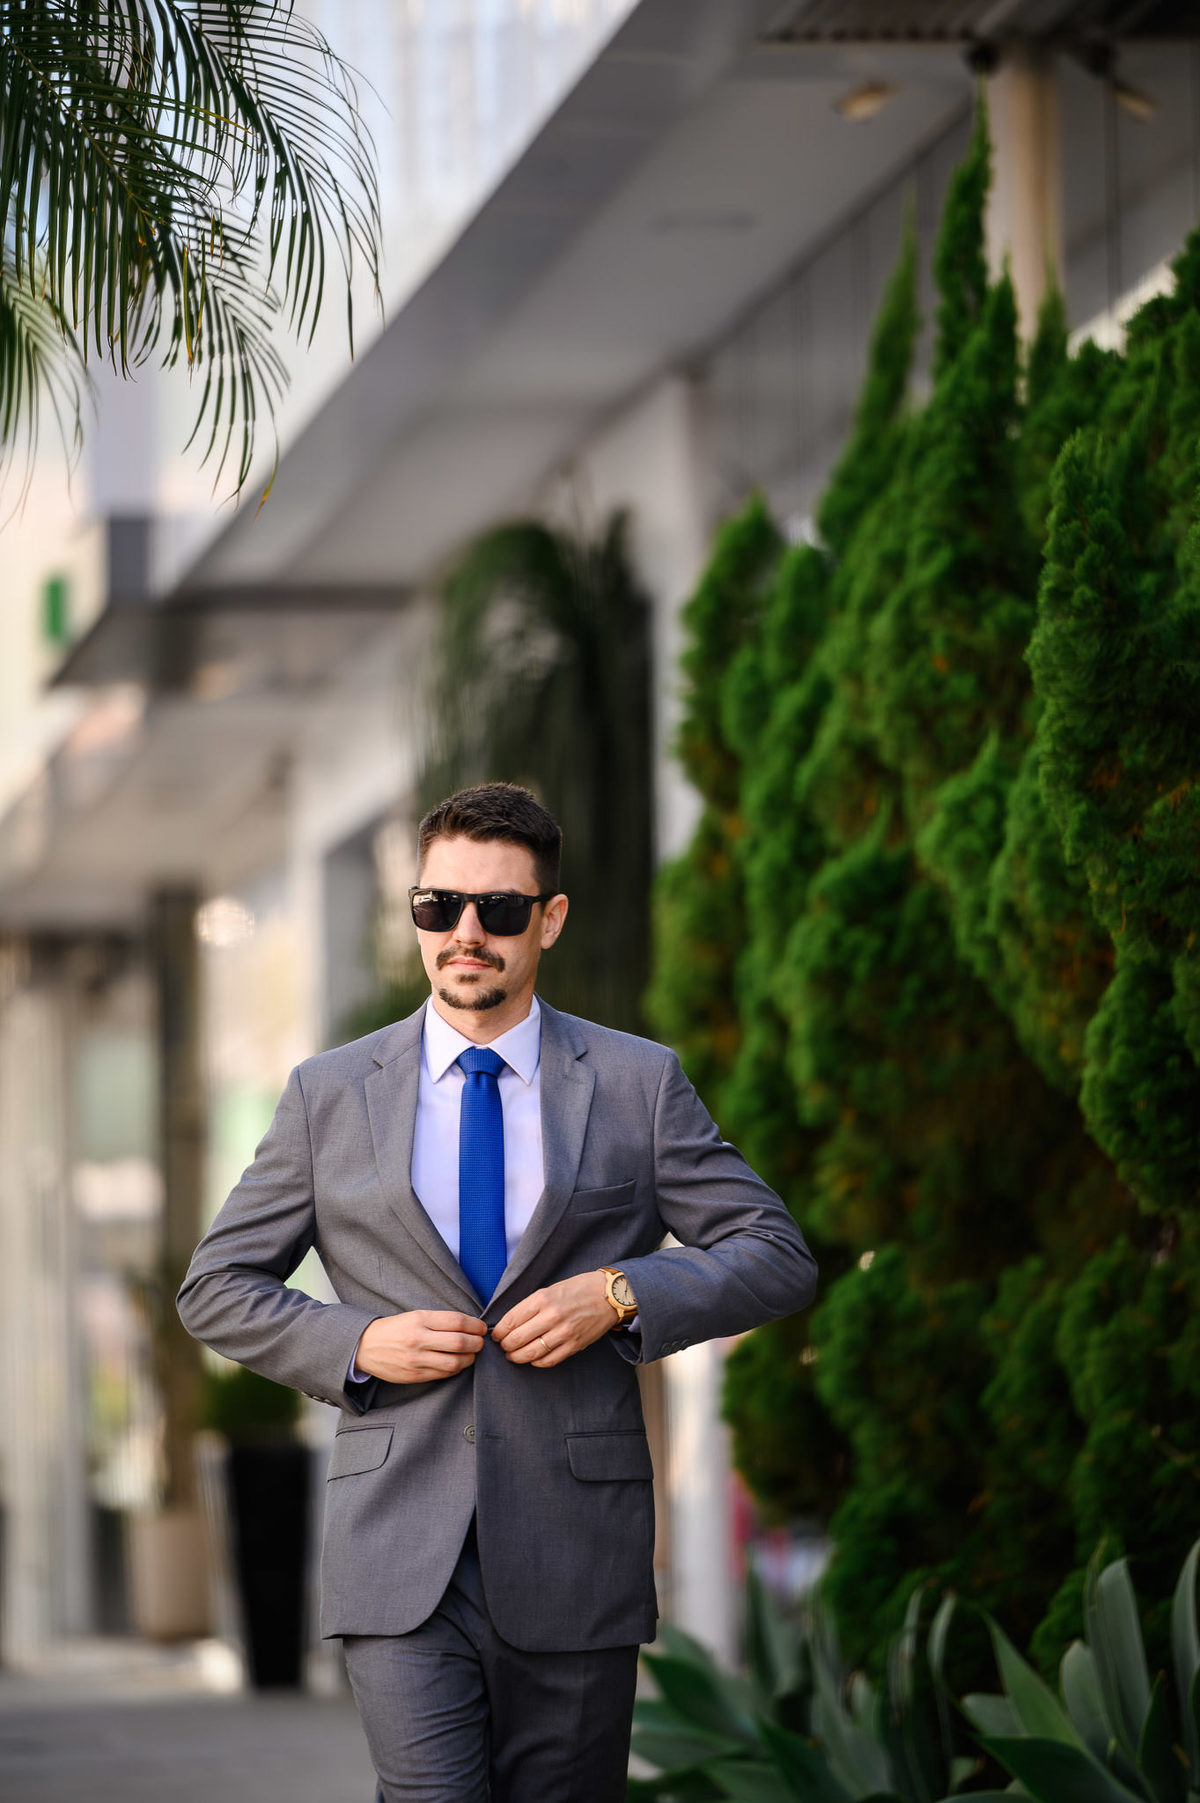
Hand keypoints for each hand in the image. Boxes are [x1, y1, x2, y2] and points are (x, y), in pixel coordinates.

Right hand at [354, 1311, 486, 1383]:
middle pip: (459, 1342)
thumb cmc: (394, 1329)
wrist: (365, 1347)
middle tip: (480, 1342)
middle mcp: (418, 1339)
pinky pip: (443, 1374)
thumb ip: (439, 1320)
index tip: (481, 1327)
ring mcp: (416, 1359)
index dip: (475, 1325)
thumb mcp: (414, 1316)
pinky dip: (456, 1369)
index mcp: (419, 1319)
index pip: (457, 1321)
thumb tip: (469, 1325)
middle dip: (476, 1343)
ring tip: (471, 1354)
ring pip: (454, 1362)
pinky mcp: (414, 1375)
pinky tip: (458, 1363)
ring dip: (469, 1358)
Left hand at [492, 1271, 614, 1367]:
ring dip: (517, 1357)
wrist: (608, 1295)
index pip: (511, 1320)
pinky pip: (549, 1360)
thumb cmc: (578, 1289)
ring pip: (531, 1353)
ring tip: (513, 1356)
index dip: (500, 1332)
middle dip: (505, 1346)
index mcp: (542, 1299)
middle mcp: (551, 1316)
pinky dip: (536, 1362)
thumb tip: (510, 1323)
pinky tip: (532, 1359)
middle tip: (503, 1347)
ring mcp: (564, 1332)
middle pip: (517, 1339)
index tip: (497, 1335)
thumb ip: (531, 1306)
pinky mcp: (574, 1345)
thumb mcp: (550, 1289)